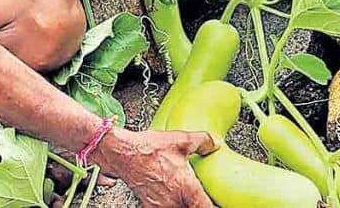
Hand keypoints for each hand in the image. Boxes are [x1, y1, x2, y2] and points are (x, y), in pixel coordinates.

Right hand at [90, 127, 217, 206]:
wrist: (121, 153)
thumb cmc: (147, 148)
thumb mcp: (180, 139)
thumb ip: (202, 141)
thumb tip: (214, 143)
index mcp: (186, 189)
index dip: (214, 206)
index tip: (217, 202)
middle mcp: (174, 201)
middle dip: (196, 203)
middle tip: (200, 196)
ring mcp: (161, 206)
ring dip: (184, 204)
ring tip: (185, 194)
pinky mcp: (149, 205)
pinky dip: (170, 204)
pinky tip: (170, 196)